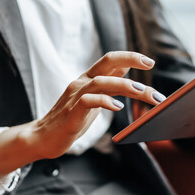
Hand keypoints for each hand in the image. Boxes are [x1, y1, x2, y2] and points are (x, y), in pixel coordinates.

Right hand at [0, 51, 164, 174]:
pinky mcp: (72, 111)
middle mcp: (82, 82)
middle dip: (130, 59)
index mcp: (88, 78)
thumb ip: (107, 84)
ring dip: (125, 85)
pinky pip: (89, 101)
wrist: (44, 137)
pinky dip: (105, 101)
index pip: (111, 60)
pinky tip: (118, 107)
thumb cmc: (72, 118)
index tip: (149, 61)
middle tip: (150, 65)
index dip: (130, 57)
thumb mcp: (93, 98)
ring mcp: (76, 95)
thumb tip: (125, 68)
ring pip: (102, 81)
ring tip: (142, 92)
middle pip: (107, 61)